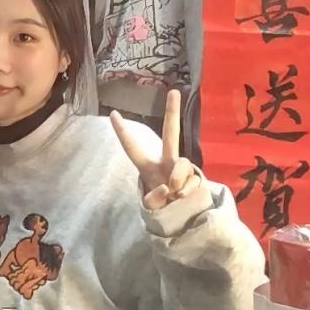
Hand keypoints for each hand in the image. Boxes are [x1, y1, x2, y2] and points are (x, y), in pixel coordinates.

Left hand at [110, 89, 202, 210]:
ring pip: (181, 163)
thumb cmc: (162, 205)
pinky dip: (186, 190)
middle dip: (172, 112)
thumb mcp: (151, 206)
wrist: (184, 219)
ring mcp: (183, 168)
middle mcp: (166, 162)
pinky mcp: (197, 177)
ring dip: (176, 179)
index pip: (132, 147)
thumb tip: (170, 188)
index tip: (112, 113)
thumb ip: (155, 198)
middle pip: (170, 134)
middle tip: (173, 91)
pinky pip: (192, 179)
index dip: (122, 132)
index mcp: (148, 166)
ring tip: (173, 193)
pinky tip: (183, 197)